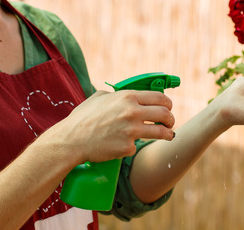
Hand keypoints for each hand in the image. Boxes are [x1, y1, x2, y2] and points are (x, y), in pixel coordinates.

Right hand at [54, 90, 175, 162]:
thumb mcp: (99, 98)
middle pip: (165, 114)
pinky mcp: (128, 147)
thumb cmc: (83, 118)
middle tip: (170, 122)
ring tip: (169, 135)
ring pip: (161, 132)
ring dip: (168, 133)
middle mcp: (133, 112)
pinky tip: (126, 145)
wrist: (72, 140)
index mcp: (127, 97)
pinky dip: (134, 146)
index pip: (159, 97)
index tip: (168, 108)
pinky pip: (137, 146)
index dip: (167, 103)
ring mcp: (131, 131)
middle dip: (171, 119)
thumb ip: (116, 95)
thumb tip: (125, 96)